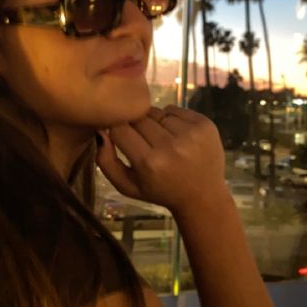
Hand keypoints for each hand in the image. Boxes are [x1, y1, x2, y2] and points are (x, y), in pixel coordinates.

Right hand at [95, 105, 226, 214]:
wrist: (203, 196)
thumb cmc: (160, 191)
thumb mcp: (127, 186)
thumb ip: (106, 161)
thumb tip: (101, 131)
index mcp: (149, 163)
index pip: (120, 129)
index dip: (118, 131)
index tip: (122, 137)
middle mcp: (171, 146)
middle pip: (139, 118)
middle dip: (136, 126)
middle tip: (143, 140)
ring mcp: (191, 133)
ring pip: (157, 112)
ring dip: (154, 122)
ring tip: (161, 138)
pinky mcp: (205, 124)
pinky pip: (175, 109)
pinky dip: (171, 118)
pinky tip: (176, 134)